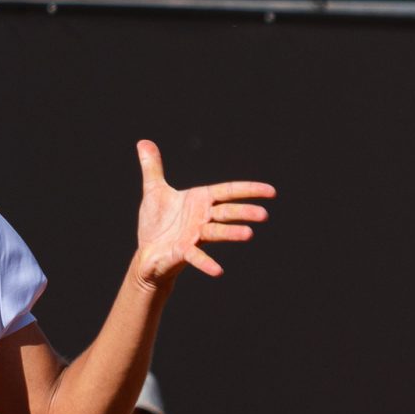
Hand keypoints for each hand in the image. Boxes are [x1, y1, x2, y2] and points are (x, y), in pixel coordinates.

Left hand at [132, 139, 274, 287]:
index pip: (228, 191)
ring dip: (231, 233)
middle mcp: (201, 218)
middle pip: (226, 212)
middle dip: (244, 212)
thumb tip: (143, 142)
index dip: (248, 190)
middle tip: (263, 214)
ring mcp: (194, 235)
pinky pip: (196, 257)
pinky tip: (218, 271)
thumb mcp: (154, 191)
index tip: (271, 191)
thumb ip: (152, 167)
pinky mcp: (182, 252)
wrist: (148, 251)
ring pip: (216, 232)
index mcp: (199, 200)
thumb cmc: (157, 222)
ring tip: (248, 234)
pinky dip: (206, 263)